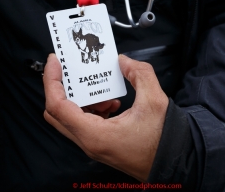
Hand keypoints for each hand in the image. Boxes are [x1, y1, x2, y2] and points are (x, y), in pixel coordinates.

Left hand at [43, 54, 168, 181]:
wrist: (172, 163)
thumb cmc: (162, 141)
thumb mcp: (155, 101)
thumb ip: (139, 74)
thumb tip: (123, 61)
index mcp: (95, 134)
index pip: (57, 106)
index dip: (52, 81)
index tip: (55, 61)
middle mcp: (89, 142)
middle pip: (57, 113)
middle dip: (62, 87)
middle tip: (72, 71)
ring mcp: (93, 145)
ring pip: (70, 118)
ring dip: (81, 100)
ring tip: (103, 92)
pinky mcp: (100, 144)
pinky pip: (85, 123)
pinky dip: (92, 109)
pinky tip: (112, 104)